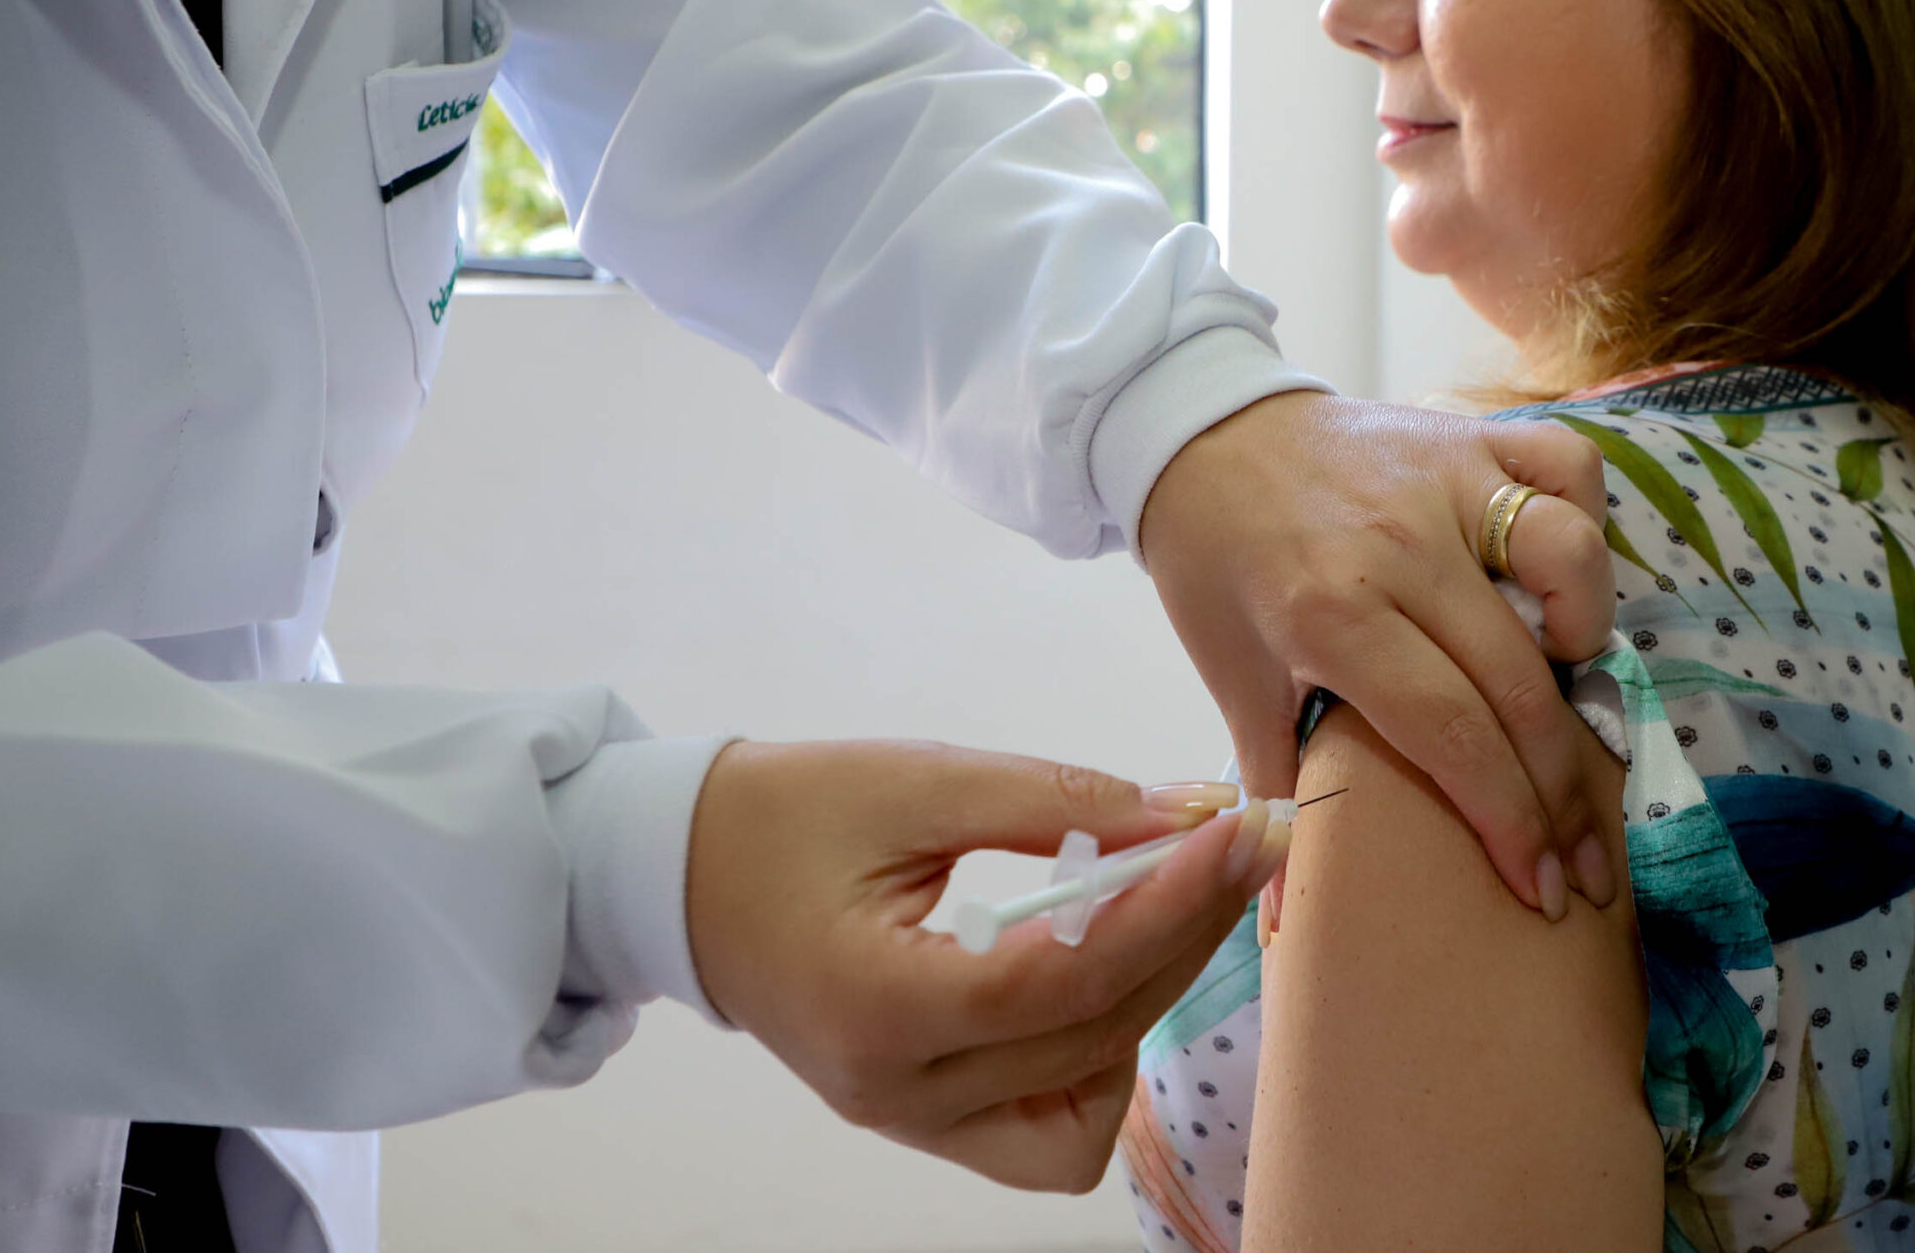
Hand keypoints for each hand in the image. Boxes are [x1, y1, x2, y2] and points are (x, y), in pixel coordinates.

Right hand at [685, 742, 1283, 1191]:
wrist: (678, 875)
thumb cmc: (783, 814)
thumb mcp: (915, 780)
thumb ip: (1055, 800)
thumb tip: (1185, 815)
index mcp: (879, 1007)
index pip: (1065, 979)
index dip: (1167, 906)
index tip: (1237, 833)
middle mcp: (897, 1092)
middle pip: (1091, 1039)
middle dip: (1181, 935)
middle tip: (1235, 845)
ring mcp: (910, 1120)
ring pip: (1082, 1117)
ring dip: (1142, 1010)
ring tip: (1159, 909)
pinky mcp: (924, 1118)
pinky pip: (1044, 1135)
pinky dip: (1093, 1065)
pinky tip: (1096, 975)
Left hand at [1138, 391, 1617, 917]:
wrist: (1199, 434)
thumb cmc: (1219, 566)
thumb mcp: (1235, 681)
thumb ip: (1280, 788)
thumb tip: (1289, 916)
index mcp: (1334, 615)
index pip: (1453, 733)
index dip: (1510, 820)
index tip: (1544, 887)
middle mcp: (1403, 546)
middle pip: (1520, 679)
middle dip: (1564, 789)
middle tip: (1588, 858)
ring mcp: (1446, 478)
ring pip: (1568, 557)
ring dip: (1585, 633)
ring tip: (1564, 676)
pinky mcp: (1471, 432)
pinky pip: (1566, 465)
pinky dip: (1586, 515)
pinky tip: (1561, 570)